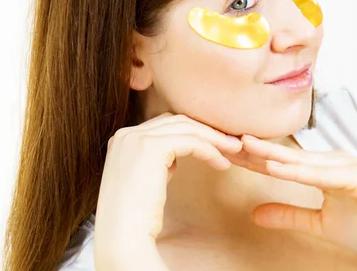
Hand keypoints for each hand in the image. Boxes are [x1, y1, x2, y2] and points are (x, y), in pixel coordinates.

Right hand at [93, 113, 242, 269]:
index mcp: (122, 140)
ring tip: (234, 151)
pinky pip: (190, 141)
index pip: (163, 125)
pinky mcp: (151, 148)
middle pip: (175, 121)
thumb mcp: (144, 182)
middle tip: (230, 143)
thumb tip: (174, 158)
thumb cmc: (136, 218)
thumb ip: (155, 164)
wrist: (123, 235)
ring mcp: (136, 138)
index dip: (191, 132)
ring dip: (213, 138)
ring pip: (185, 127)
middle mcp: (126, 134)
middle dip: (205, 130)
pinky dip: (209, 150)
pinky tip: (222, 163)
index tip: (213, 144)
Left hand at [234, 135, 356, 260]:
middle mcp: (329, 161)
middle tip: (223, 140)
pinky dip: (296, 171)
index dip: (252, 159)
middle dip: (254, 150)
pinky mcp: (355, 177)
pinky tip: (274, 168)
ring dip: (269, 154)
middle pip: (283, 156)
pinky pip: (319, 174)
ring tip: (243, 147)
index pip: (279, 162)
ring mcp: (343, 165)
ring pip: (299, 160)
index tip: (225, 154)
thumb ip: (289, 216)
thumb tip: (255, 214)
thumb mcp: (318, 224)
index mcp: (320, 168)